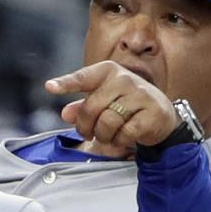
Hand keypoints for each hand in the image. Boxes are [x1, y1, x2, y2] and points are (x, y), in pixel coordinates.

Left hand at [48, 60, 178, 155]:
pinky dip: (120, 141)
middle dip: (85, 127)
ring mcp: (139, 95)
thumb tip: (65, 113)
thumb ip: (83, 106)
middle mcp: (124, 78)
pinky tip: (125, 137)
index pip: (83, 77)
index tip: (49, 87)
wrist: (161, 115)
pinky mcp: (151, 113)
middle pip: (91, 108)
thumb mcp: (104, 101)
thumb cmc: (127, 106)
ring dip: (104, 136)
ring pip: (107, 123)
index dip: (66, 84)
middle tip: (88, 134)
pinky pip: (125, 133)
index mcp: (109, 71)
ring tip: (108, 135)